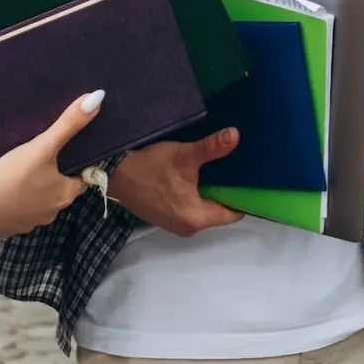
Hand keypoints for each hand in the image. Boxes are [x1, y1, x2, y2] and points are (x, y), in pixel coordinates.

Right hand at [0, 90, 103, 237]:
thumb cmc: (15, 174)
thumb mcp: (44, 145)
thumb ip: (70, 123)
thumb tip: (98, 97)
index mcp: (65, 195)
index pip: (78, 181)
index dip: (70, 168)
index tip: (59, 157)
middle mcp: (51, 214)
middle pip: (56, 193)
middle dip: (49, 180)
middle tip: (35, 162)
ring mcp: (27, 225)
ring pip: (34, 206)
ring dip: (29, 194)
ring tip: (16, 175)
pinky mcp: (5, 231)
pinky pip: (12, 216)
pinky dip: (8, 206)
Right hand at [105, 128, 246, 235]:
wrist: (112, 173)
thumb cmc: (150, 167)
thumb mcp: (183, 155)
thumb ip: (211, 148)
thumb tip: (236, 135)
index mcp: (197, 218)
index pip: (232, 213)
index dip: (242, 197)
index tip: (251, 179)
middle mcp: (188, 227)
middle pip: (218, 211)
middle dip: (225, 192)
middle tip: (236, 170)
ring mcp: (174, 224)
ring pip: (203, 209)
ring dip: (208, 193)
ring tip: (218, 171)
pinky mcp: (164, 217)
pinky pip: (189, 208)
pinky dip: (194, 196)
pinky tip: (195, 178)